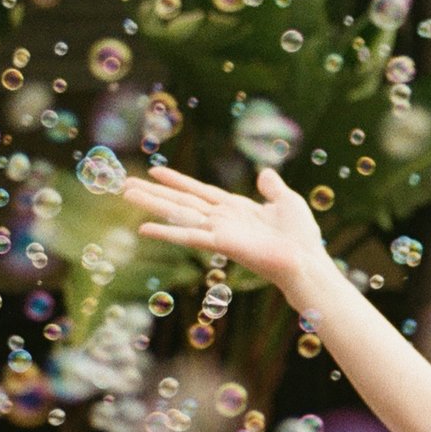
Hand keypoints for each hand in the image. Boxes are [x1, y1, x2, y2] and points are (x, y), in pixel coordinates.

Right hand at [125, 166, 329, 295]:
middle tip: (124, 183)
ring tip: (126, 193)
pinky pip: (188, 235)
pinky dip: (166, 231)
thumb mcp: (287, 201)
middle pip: (181, 201)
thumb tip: (265, 172)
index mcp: (235, 209)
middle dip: (153, 192)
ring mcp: (218, 232)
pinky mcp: (221, 244)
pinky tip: (144, 229)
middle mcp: (221, 220)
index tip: (155, 171)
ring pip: (178, 213)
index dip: (177, 181)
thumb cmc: (301, 237)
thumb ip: (272, 187)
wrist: (306, 260)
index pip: (199, 192)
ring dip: (151, 204)